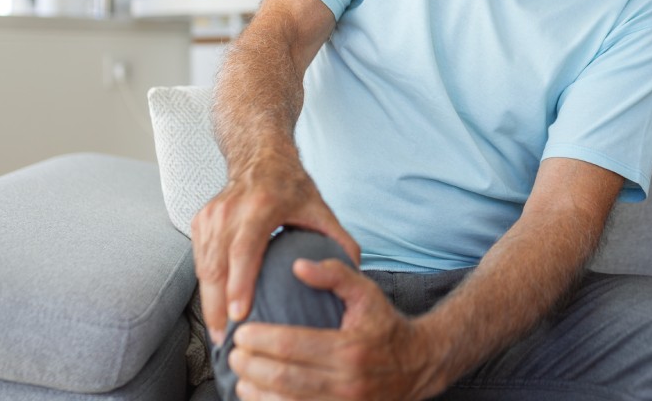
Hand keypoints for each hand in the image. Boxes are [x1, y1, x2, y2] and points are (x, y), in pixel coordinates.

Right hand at [191, 170, 360, 342]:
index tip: (240, 315)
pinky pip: (200, 262)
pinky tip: (215, 312)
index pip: (244, 249)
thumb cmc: (291, 185)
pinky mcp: (200, 222)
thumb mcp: (319, 207)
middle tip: (227, 341)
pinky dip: (206, 289)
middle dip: (218, 308)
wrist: (258, 155)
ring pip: (203, 268)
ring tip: (220, 336)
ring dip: (209, 304)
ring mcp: (211, 216)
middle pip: (216, 266)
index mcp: (260, 206)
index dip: (240, 284)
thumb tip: (357, 271)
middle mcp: (229, 210)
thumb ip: (339, 238)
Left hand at [228, 258, 450, 400]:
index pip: (291, 345)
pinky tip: (260, 397)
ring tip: (241, 377)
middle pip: (284, 377)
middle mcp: (347, 381)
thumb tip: (297, 265)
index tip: (241, 333)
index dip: (260, 340)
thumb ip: (334, 274)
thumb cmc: (385, 324)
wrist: (417, 363)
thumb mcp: (366, 292)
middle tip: (234, 354)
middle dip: (251, 366)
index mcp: (349, 348)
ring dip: (257, 392)